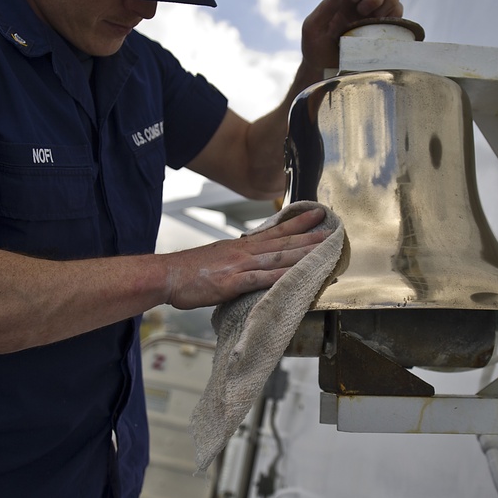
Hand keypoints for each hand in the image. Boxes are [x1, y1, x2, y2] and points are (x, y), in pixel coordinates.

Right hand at [163, 207, 327, 309]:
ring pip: (277, 257)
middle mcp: (243, 252)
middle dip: (309, 236)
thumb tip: (255, 260)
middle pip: (282, 242)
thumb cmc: (189, 270)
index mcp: (241, 246)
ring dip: (302, 252)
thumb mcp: (218, 257)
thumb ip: (239, 258)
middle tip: (331, 229)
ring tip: (322, 249)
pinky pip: (260, 279)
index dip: (297, 223)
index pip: (275, 231)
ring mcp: (238, 266)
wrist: (166, 275)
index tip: (316, 214)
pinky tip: (295, 275)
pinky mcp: (232, 283)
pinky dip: (279, 276)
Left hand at [300, 0, 402, 71]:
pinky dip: (394, 16)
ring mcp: (377, 12)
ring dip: (387, 3)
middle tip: (363, 12)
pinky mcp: (386, 27)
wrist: (326, 70)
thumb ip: (325, 8)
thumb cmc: (315, 48)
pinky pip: (399, 12)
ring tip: (372, 21)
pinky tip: (380, 29)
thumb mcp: (313, 28)